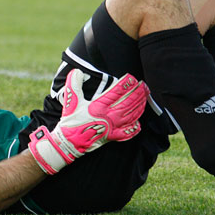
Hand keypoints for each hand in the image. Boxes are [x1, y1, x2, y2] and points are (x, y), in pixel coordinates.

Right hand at [28, 69, 148, 173]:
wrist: (69, 143)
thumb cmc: (70, 121)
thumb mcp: (70, 101)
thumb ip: (73, 84)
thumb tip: (78, 71)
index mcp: (99, 106)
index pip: (117, 92)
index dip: (126, 84)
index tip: (132, 78)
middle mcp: (109, 116)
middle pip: (129, 102)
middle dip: (138, 93)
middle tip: (144, 85)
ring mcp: (113, 128)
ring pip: (132, 115)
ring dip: (140, 105)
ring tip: (145, 97)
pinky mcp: (113, 137)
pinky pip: (128, 132)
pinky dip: (135, 126)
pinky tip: (139, 121)